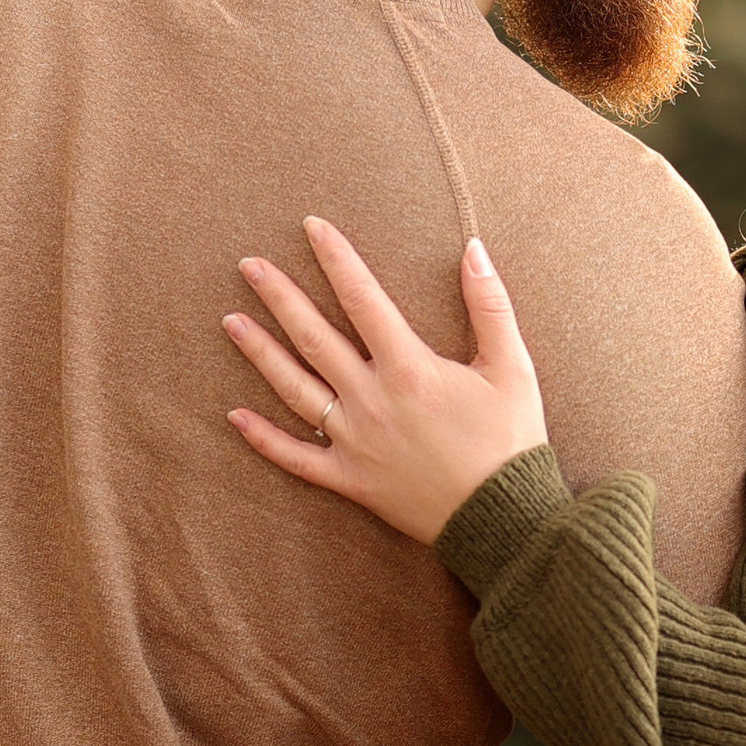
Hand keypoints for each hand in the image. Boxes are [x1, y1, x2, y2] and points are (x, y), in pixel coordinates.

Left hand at [226, 221, 549, 546]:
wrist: (503, 519)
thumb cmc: (511, 442)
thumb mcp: (513, 368)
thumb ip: (490, 306)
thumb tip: (472, 249)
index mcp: (410, 369)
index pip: (363, 299)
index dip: (336, 258)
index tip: (312, 227)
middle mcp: (372, 401)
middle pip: (315, 338)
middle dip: (280, 296)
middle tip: (249, 265)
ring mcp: (355, 442)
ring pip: (296, 390)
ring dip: (261, 353)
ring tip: (232, 320)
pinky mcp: (350, 480)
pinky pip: (297, 458)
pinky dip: (264, 439)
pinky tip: (235, 416)